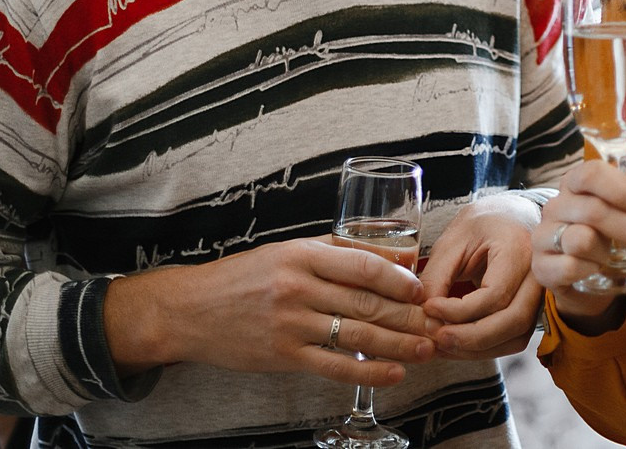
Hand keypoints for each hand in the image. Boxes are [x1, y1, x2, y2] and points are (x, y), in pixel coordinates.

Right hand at [103, 237, 432, 384]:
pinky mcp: (283, 355)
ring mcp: (291, 324)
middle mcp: (298, 287)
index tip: (421, 288)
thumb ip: (333, 251)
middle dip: (408, 316)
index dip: (400, 279)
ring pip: (358, 334)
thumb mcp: (286, 250)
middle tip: (436, 323)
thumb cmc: (243, 277)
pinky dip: (368, 371)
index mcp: (302, 254)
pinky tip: (392, 374)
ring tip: (426, 350)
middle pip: (368, 302)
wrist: (189, 310)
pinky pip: (335, 365)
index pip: (364, 265)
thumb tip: (389, 255)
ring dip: (398, 345)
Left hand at [421, 195, 545, 359]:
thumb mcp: (453, 240)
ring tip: (442, 343)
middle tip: (436, 337)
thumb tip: (424, 315)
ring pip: (515, 337)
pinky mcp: (534, 311)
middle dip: (470, 338)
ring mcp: (542, 295)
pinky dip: (485, 348)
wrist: (511, 219)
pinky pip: (513, 340)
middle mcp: (540, 274)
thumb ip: (437, 275)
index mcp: (519, 248)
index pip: (495, 293)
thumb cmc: (483, 225)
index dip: (458, 310)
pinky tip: (459, 343)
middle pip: (512, 321)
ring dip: (476, 349)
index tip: (428, 307)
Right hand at [532, 160, 625, 329]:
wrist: (597, 280)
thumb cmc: (614, 239)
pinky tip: (593, 269)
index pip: (591, 173)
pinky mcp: (540, 266)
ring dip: (606, 252)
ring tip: (609, 256)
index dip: (622, 188)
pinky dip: (591, 271)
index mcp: (574, 184)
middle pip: (592, 209)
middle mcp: (554, 206)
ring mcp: (542, 236)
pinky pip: (571, 266)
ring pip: (581, 240)